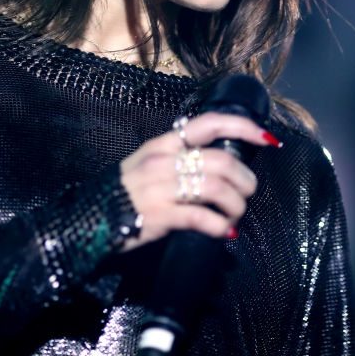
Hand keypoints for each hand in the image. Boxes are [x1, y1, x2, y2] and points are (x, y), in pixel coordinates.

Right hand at [118, 113, 275, 250]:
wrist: (86, 221)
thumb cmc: (125, 193)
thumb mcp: (148, 164)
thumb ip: (179, 159)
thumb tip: (222, 166)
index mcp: (164, 143)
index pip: (210, 123)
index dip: (243, 127)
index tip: (268, 139)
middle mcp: (164, 160)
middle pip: (222, 161)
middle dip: (246, 180)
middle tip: (247, 194)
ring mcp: (161, 187)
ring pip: (218, 189)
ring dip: (236, 205)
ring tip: (234, 216)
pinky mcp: (159, 216)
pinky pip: (202, 218)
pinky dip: (220, 226)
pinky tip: (224, 232)